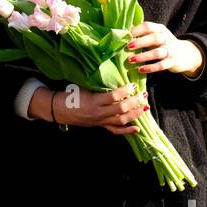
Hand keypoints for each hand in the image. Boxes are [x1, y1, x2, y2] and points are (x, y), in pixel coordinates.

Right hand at [30, 84, 148, 135]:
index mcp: (93, 101)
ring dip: (135, 114)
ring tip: (145, 107)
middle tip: (143, 94)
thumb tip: (115, 76)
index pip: (113, 97)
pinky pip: (115, 130)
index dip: (125, 91)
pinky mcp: (101, 126)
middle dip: (135, 102)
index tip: (133, 85)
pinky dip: (127, 131)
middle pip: (120, 109)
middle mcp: (98, 113)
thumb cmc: (72, 95)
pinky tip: (137, 128)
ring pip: (121, 120)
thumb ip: (99, 85)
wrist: (61, 110)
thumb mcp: (84, 87)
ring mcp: (100, 121)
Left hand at [126, 21, 203, 76]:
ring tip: (131, 60)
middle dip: (140, 42)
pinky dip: (151, 68)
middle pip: (154, 38)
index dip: (137, 30)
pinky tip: (141, 69)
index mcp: (160, 29)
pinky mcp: (172, 62)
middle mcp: (166, 38)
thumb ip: (142, 35)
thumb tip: (121, 35)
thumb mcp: (155, 36)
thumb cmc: (162, 44)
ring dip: (143, 56)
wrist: (184, 54)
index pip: (148, 26)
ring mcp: (170, 50)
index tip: (126, 35)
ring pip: (157, 53)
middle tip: (128, 47)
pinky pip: (161, 65)